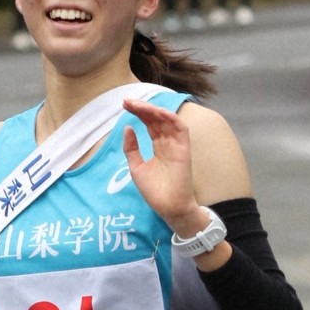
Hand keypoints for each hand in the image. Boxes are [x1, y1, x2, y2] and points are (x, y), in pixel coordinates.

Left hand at [121, 98, 198, 225]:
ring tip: (138, 105)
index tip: (125, 105)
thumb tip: (127, 128)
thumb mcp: (136, 167)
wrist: (168, 207)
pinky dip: (171, 118)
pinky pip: (181, 129)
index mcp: (158, 147)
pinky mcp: (184, 149)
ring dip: (153, 110)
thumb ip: (131, 148)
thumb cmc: (154, 191)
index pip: (149, 124)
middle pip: (156, 120)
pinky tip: (159, 112)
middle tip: (128, 101)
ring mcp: (176, 145)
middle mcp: (168, 143)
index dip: (139, 113)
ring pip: (167, 121)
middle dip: (142, 108)